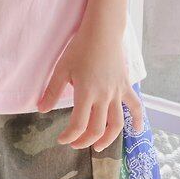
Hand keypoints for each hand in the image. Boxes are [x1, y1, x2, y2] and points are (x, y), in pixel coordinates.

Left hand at [37, 23, 144, 148]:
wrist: (102, 32)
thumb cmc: (79, 48)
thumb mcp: (61, 69)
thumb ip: (52, 91)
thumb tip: (41, 110)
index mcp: (86, 93)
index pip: (79, 124)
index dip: (69, 136)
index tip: (62, 139)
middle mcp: (104, 96)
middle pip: (97, 129)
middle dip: (85, 141)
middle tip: (75, 144)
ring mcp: (117, 93)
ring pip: (117, 123)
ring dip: (108, 139)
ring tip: (99, 146)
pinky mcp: (126, 87)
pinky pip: (136, 106)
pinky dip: (138, 120)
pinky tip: (137, 131)